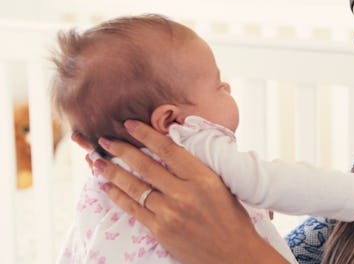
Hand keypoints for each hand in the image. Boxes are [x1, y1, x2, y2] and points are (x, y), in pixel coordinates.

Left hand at [88, 120, 286, 263]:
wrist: (234, 254)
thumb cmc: (232, 219)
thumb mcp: (220, 186)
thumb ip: (197, 170)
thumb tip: (172, 151)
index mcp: (203, 178)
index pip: (169, 149)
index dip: (146, 135)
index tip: (130, 124)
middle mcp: (185, 193)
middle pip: (146, 166)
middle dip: (121, 150)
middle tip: (104, 140)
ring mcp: (170, 213)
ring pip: (135, 187)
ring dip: (112, 172)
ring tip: (96, 161)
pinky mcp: (161, 230)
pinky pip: (133, 209)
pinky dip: (118, 196)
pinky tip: (107, 186)